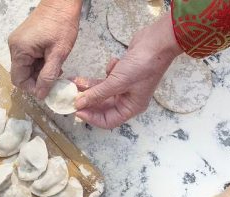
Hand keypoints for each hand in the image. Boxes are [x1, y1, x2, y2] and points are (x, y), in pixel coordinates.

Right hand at [8, 0, 81, 98]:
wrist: (61, 2)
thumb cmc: (61, 25)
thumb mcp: (58, 54)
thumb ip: (48, 76)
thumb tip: (41, 95)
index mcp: (19, 50)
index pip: (19, 80)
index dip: (32, 88)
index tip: (48, 90)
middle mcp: (14, 47)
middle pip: (21, 74)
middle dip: (37, 80)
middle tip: (54, 79)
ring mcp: (18, 42)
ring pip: (26, 67)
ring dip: (39, 72)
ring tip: (55, 67)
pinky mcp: (23, 40)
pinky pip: (28, 58)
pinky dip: (39, 63)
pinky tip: (51, 60)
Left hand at [74, 14, 181, 128]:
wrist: (158, 42)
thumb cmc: (142, 65)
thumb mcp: (117, 82)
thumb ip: (97, 94)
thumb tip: (79, 104)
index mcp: (131, 108)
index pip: (108, 121)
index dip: (91, 117)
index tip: (77, 111)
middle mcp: (128, 100)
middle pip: (102, 106)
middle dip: (87, 100)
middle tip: (71, 95)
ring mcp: (125, 86)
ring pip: (102, 91)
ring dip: (90, 86)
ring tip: (75, 81)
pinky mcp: (123, 74)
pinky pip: (108, 78)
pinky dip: (106, 72)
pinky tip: (113, 62)